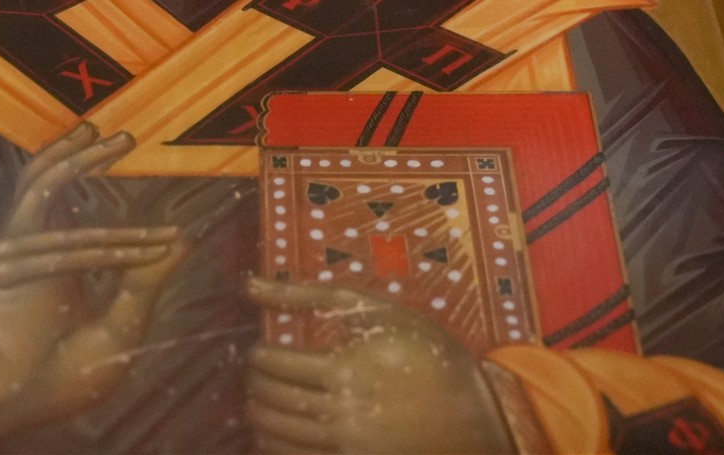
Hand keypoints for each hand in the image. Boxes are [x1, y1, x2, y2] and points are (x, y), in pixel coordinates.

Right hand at [0, 124, 184, 449]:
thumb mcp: (115, 330)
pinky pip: (40, 217)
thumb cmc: (55, 381)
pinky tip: (102, 197)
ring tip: (111, 140)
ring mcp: (15, 250)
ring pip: (45, 184)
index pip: (91, 222)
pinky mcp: (1, 257)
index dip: (135, 226)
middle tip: (129, 136)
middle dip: (90, 156)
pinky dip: (73, 203)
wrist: (2, 408)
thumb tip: (185, 243)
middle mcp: (35, 249)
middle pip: (56, 182)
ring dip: (79, 159)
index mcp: (60, 267)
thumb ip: (144, 286)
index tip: (176, 234)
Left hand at [245, 279, 513, 453]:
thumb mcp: (377, 311)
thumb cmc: (427, 352)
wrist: (473, 413)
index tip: (256, 351)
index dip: (258, 357)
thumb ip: (311, 294)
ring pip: (281, 434)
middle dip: (255, 384)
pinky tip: (272, 436)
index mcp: (344, 369)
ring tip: (256, 402)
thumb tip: (250, 284)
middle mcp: (340, 411)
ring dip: (260, 416)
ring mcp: (347, 445)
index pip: (276, 363)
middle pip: (274, 399)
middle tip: (253, 375)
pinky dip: (276, 447)